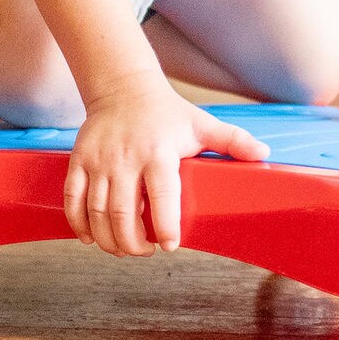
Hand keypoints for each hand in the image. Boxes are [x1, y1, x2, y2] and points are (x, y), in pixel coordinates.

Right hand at [65, 78, 269, 256]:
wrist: (123, 88)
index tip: (170, 245)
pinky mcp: (79, 161)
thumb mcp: (202, 124)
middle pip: (124, 214)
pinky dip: (80, 225)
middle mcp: (126, 158)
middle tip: (146, 251)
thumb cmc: (167, 112)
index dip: (164, 227)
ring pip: (98, 212)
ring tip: (124, 248)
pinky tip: (92, 238)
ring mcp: (99, 161)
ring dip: (109, 240)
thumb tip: (265, 155)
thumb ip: (233, 140)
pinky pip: (73, 200)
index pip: (162, 197)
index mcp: (159, 152)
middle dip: (134, 243)